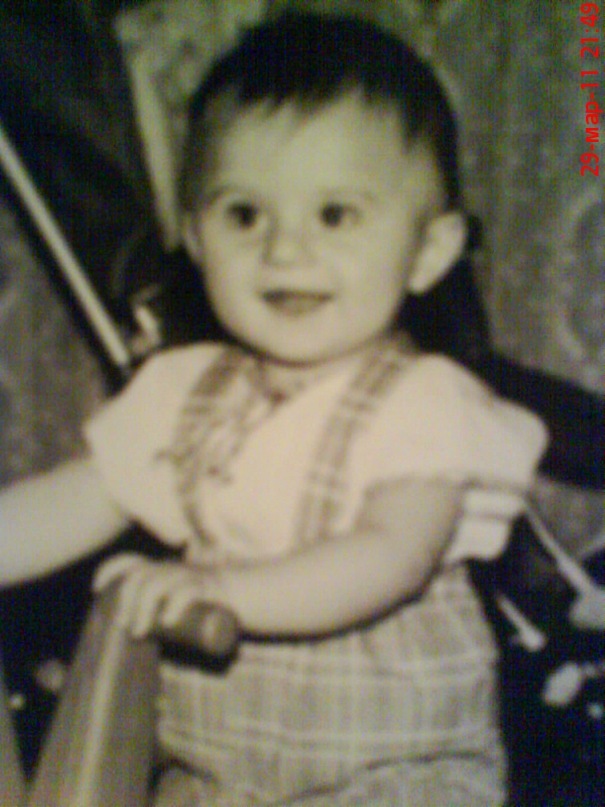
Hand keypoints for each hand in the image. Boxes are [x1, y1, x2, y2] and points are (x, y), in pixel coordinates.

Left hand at [93, 553, 224, 638]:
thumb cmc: (206, 606)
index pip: (131, 562)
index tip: (96, 588)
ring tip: (139, 631)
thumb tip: (128, 646)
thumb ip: (158, 620)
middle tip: (122, 624)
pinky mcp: (209, 588)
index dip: (110, 569)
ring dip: (142, 607)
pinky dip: (174, 605)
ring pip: (158, 583)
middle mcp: (173, 570)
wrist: (248, 595)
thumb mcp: (177, 606)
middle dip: (125, 598)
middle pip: (140, 575)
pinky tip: (168, 621)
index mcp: (163, 571)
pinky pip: (188, 591)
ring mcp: (191, 576)